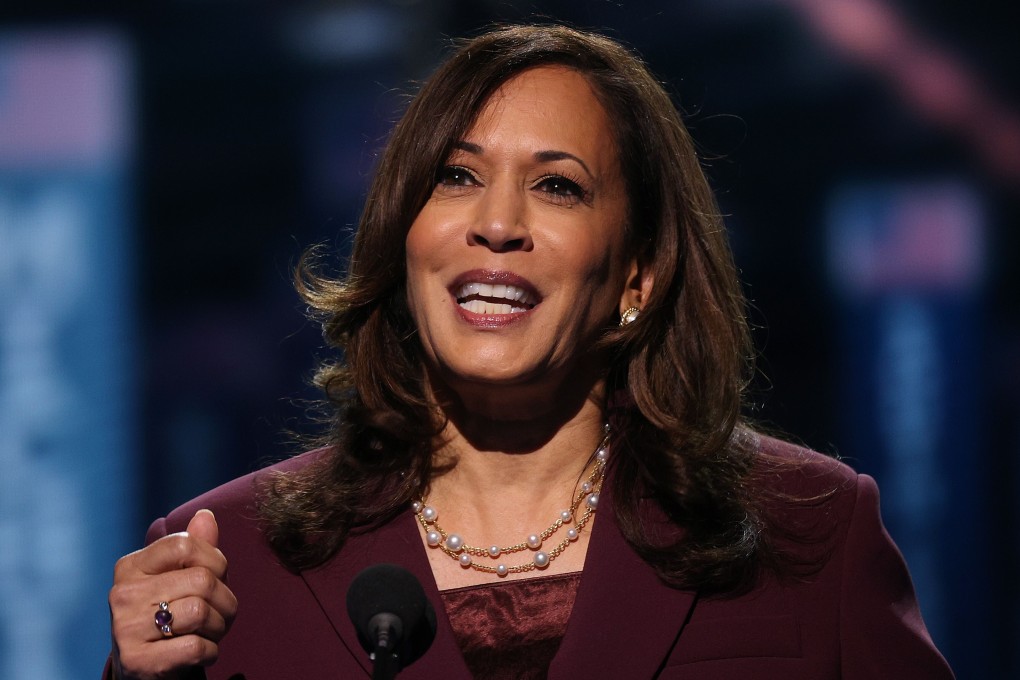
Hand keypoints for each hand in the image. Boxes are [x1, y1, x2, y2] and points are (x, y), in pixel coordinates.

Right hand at [108, 510, 237, 679]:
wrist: (145, 669)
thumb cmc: (170, 615)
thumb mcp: (180, 578)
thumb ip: (195, 548)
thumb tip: (206, 515)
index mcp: (131, 566)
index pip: (185, 544)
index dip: (215, 560)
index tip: (217, 577)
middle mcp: (122, 594)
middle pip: (202, 580)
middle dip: (226, 600)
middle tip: (221, 613)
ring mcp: (126, 629)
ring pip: (201, 613)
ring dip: (220, 626)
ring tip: (211, 632)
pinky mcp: (138, 661)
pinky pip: (196, 647)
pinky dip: (211, 651)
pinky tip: (202, 652)